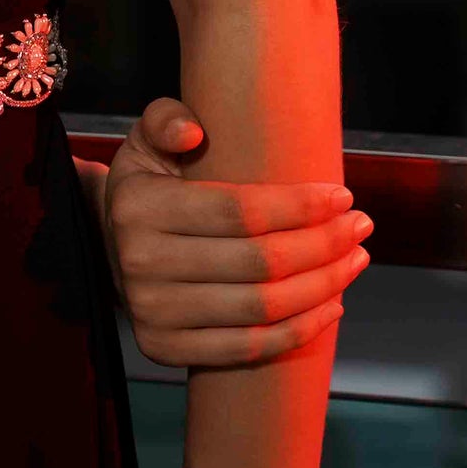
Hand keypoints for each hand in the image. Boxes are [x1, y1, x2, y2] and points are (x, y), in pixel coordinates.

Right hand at [77, 99, 370, 368]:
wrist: (105, 247)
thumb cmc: (147, 189)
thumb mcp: (145, 142)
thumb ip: (166, 120)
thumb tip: (194, 133)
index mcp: (141, 207)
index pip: (240, 211)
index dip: (300, 206)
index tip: (342, 196)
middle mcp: (142, 263)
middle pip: (260, 262)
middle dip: (324, 244)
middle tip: (361, 226)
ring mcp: (152, 313)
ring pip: (263, 308)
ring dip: (323, 286)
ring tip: (355, 262)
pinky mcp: (164, 348)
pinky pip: (248, 348)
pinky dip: (299, 331)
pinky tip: (331, 306)